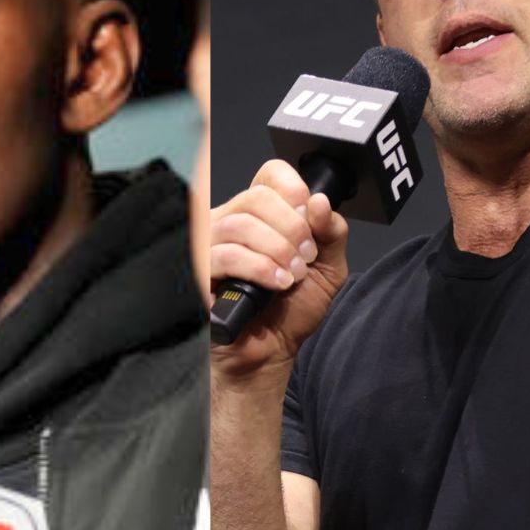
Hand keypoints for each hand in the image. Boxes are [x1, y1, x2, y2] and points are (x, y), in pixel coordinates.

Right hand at [209, 159, 348, 379]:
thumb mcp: (328, 268)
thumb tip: (321, 203)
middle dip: (292, 227)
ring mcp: (210, 246)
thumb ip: (331, 233)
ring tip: (293, 276)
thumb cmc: (291, 313)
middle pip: (256, 197)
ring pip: (241, 224)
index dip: (293, 189)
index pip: (269, 175)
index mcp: (261, 216)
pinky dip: (259, 268)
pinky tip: (277, 284)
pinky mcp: (198, 271)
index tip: (310, 216)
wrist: (270, 353)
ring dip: (278, 250)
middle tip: (306, 256)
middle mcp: (231, 223)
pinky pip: (226, 255)